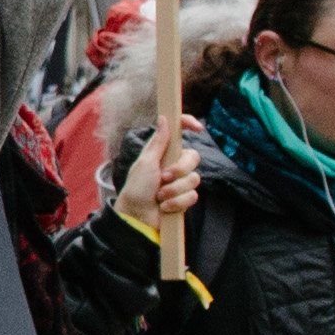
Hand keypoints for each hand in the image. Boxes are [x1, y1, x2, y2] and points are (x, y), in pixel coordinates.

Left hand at [124, 111, 201, 231]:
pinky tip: (165, 206)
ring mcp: (180, 181)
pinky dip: (177, 202)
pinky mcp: (184, 198)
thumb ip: (158, 142)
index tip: (198, 128)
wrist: (137, 216)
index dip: (190, 125)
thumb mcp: (146, 163)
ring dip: (174, 189)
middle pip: (194, 157)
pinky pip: (192, 196)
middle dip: (179, 170)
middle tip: (163, 177)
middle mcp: (174, 164)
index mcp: (164, 152)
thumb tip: (164, 118)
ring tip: (160, 196)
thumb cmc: (136, 188)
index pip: (180, 133)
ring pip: (194, 179)